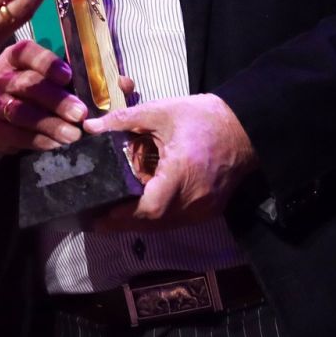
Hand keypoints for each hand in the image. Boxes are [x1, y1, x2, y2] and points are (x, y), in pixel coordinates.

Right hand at [0, 40, 87, 164]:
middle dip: (57, 99)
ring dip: (51, 124)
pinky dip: (40, 140)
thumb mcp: (25, 75)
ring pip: (23, 113)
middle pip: (29, 85)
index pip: (26, 52)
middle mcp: (1, 79)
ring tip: (73, 134)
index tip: (67, 76)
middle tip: (80, 113)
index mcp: (13, 59)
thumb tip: (87, 89)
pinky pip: (18, 135)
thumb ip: (51, 78)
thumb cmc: (15, 92)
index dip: (46, 62)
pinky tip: (56, 143)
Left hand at [84, 94, 256, 228]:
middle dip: (124, 223)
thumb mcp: (162, 111)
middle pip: (154, 223)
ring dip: (140, 222)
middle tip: (98, 218)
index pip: (149, 208)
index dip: (122, 216)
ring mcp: (205, 209)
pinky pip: (178, 221)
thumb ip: (124, 121)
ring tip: (114, 214)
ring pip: (165, 225)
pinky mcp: (210, 210)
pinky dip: (158, 217)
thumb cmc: (204, 117)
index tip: (98, 215)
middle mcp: (194, 199)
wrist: (245, 127)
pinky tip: (143, 207)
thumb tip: (91, 126)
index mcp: (182, 173)